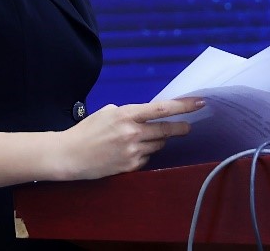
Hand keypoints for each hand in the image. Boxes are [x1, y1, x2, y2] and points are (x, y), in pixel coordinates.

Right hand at [57, 97, 202, 179]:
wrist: (70, 155)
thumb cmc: (88, 130)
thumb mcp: (108, 112)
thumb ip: (130, 113)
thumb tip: (148, 116)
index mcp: (127, 115)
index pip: (162, 109)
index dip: (183, 106)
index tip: (199, 103)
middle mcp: (133, 133)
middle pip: (166, 130)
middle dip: (180, 128)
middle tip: (187, 127)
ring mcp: (133, 151)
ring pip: (158, 144)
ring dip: (157, 140)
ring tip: (142, 138)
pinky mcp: (130, 166)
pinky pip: (147, 158)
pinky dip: (144, 153)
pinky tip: (131, 151)